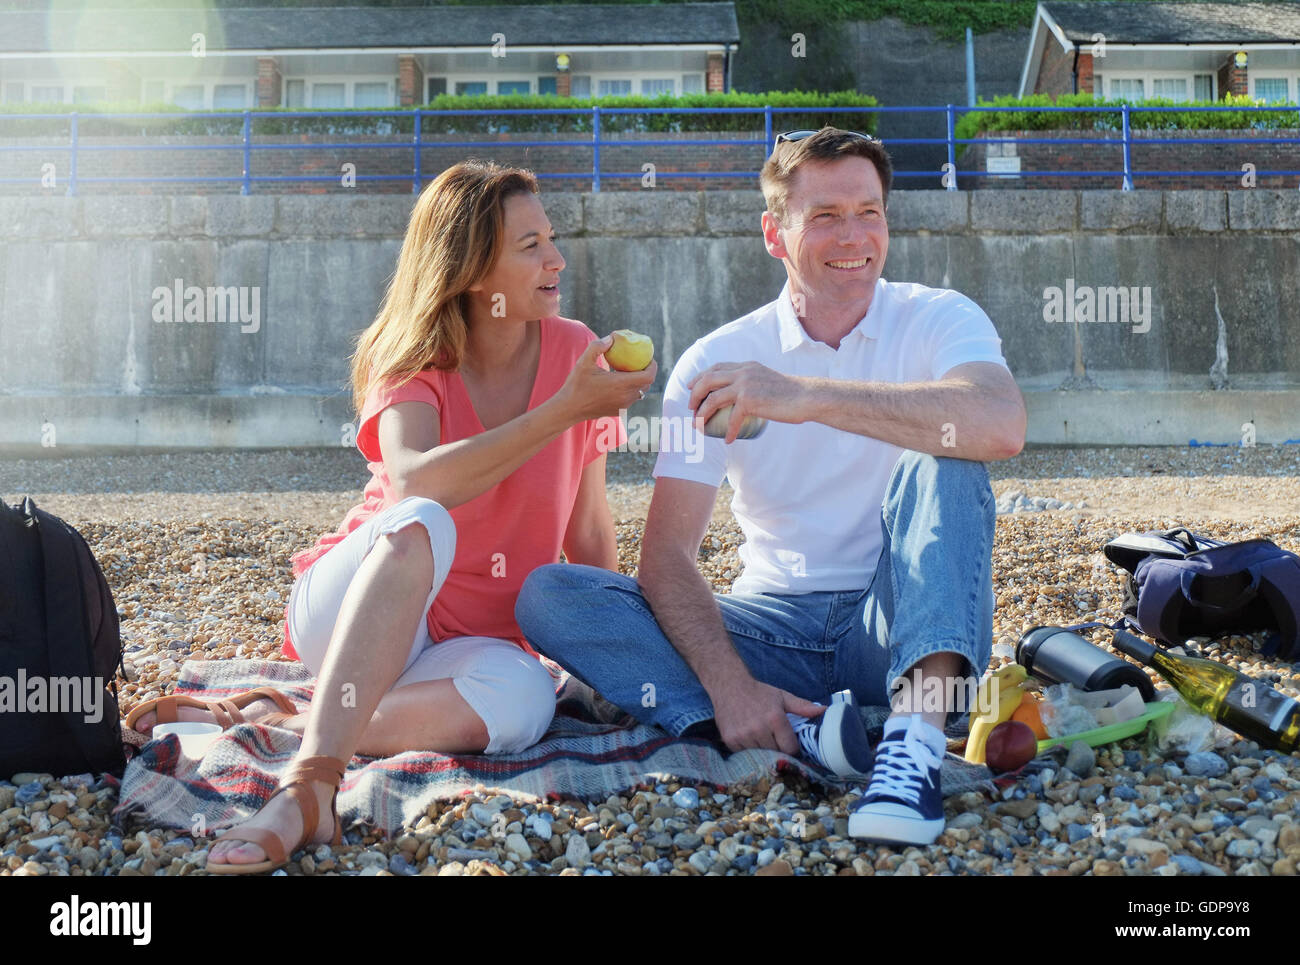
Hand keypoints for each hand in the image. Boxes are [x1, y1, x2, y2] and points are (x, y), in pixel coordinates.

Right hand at [556, 336, 657, 423]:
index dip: (653, 366)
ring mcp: (623, 406)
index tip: (649, 358)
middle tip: (641, 361)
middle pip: (646, 384)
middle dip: (647, 372)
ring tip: (631, 371)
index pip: (648, 376)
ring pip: (640, 392)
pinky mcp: (619, 412)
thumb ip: (597, 346)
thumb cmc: (576, 384)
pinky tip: (621, 382)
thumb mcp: (584, 362)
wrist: (569, 408)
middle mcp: (625, 397)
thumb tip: (611, 338)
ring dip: (639, 381)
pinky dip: (631, 390)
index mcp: (620, 384)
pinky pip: (631, 399)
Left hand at [687, 362, 803, 443]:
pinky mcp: (750, 400)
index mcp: (746, 366)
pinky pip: (732, 418)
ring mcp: (746, 385)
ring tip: (699, 426)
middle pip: (708, 380)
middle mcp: (743, 372)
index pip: (716, 367)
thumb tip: (739, 398)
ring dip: (702, 414)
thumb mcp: (766, 381)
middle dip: (695, 395)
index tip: (691, 387)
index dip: (700, 377)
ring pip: (713, 398)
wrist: (806, 397)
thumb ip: (751, 383)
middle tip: (690, 409)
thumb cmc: (790, 394)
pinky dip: (729, 431)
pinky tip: (728, 440)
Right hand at [709, 674, 824, 754]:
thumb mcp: (782, 697)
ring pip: (760, 756)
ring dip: (763, 751)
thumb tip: (824, 711)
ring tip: (761, 739)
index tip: (789, 744)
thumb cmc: (759, 692)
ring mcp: (743, 736)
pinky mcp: (730, 740)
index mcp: (775, 719)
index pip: (790, 748)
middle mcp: (759, 729)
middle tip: (775, 741)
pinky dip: (748, 750)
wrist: (729, 685)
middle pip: (776, 753)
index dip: (792, 748)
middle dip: (778, 749)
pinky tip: (749, 738)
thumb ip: (803, 706)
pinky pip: (744, 754)